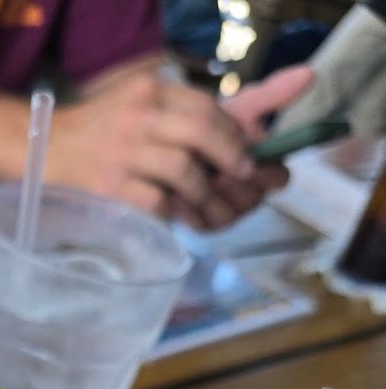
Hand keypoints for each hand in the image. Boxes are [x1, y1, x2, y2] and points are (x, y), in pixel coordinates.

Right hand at [48, 64, 313, 229]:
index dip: (236, 133)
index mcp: (149, 92)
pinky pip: (159, 202)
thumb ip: (187, 117)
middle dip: (231, 158)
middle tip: (241, 176)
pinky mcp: (110, 189)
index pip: (206, 106)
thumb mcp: (141, 111)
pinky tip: (176, 213)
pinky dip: (175, 211)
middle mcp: (137, 117)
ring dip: (204, 190)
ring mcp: (121, 154)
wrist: (43, 151)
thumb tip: (252, 133)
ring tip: (205, 201)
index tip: (250, 153)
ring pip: (185, 169)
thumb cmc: (102, 137)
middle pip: (202, 131)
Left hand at [178, 65, 315, 230]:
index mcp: (264, 169)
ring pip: (227, 215)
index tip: (247, 157)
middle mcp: (249, 195)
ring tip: (188, 177)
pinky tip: (173, 192)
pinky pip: (201, 224)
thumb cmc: (209, 128)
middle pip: (252, 200)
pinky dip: (187, 208)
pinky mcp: (202, 225)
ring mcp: (226, 213)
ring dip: (207, 194)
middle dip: (231, 183)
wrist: (169, 144)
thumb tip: (309, 72)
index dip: (265, 172)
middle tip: (211, 167)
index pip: (279, 179)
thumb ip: (271, 96)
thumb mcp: (238, 109)